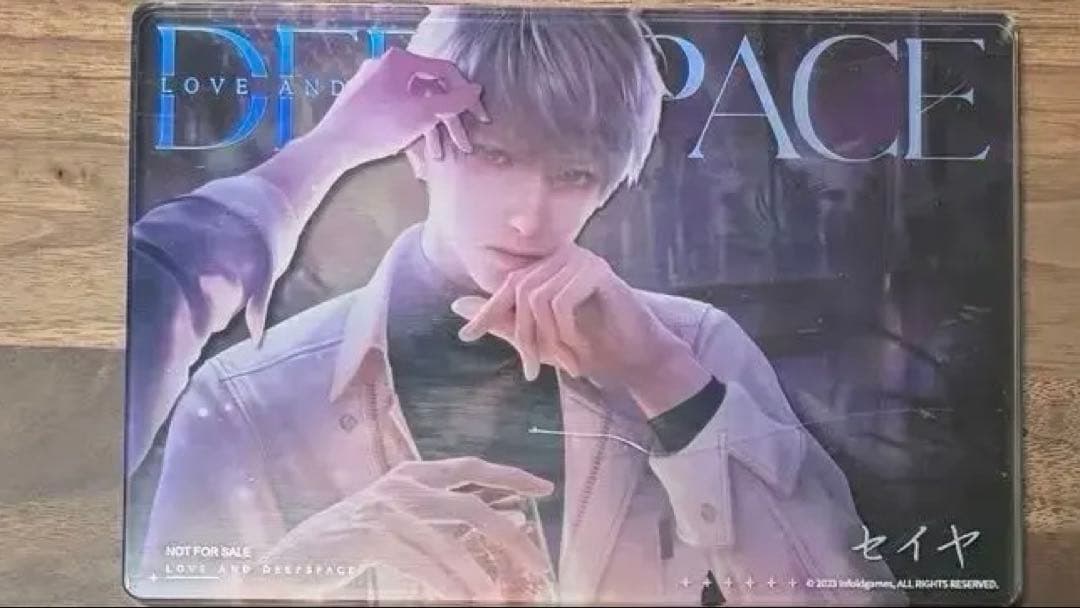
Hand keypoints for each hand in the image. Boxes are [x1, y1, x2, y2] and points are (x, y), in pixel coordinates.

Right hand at [261, 457, 552, 600]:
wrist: (296, 557)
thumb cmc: (355, 539)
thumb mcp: (404, 518)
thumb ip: (447, 515)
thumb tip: (508, 519)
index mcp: (413, 474)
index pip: (472, 467)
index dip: (510, 475)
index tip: (544, 486)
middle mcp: (403, 485)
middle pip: (473, 506)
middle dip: (511, 536)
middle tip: (538, 561)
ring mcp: (387, 509)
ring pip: (450, 542)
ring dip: (478, 575)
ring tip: (497, 597)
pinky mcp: (372, 538)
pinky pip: (423, 565)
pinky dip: (447, 585)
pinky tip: (463, 600)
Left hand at [311, 46, 487, 169]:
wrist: (332, 146)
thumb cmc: (378, 126)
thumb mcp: (423, 114)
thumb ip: (453, 101)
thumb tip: (476, 89)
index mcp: (400, 61)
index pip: (445, 72)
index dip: (466, 96)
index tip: (480, 117)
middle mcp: (386, 67)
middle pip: (430, 91)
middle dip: (448, 121)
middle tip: (463, 143)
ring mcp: (374, 85)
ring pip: (413, 104)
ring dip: (431, 130)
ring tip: (440, 156)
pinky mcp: (365, 103)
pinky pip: (397, 111)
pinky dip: (410, 129)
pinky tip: (418, 153)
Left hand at [451, 246, 711, 416]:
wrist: (637, 358)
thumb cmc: (591, 347)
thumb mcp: (538, 338)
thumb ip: (502, 321)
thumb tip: (456, 305)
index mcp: (548, 267)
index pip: (507, 284)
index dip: (487, 311)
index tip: (466, 337)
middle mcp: (562, 255)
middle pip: (519, 292)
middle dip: (523, 337)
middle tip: (532, 370)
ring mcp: (581, 259)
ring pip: (537, 299)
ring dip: (547, 340)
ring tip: (564, 363)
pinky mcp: (597, 271)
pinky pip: (559, 301)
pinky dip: (565, 332)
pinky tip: (578, 349)